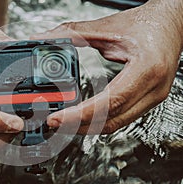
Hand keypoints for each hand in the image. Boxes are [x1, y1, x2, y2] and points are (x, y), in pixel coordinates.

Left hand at [32, 2, 181, 133]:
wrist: (172, 22)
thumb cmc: (147, 23)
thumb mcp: (107, 27)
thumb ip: (74, 32)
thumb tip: (46, 37)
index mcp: (146, 69)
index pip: (109, 103)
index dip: (80, 114)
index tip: (57, 118)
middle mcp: (153, 89)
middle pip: (111, 121)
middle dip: (79, 126)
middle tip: (54, 122)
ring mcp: (153, 97)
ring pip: (116, 124)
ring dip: (88, 126)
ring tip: (65, 122)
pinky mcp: (148, 99)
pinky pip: (121, 118)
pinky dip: (100, 121)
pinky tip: (84, 117)